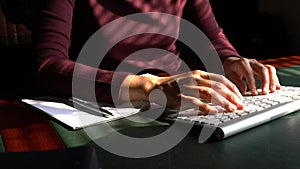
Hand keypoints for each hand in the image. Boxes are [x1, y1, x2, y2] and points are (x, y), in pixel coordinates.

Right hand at [120, 70, 243, 113]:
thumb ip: (205, 84)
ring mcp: (187, 87)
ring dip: (222, 102)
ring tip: (231, 109)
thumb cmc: (176, 85)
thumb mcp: (192, 80)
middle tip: (240, 105)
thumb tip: (223, 93)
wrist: (157, 87)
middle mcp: (194, 78)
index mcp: (199, 74)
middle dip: (231, 96)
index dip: (232, 88)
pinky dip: (206, 107)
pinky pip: (196, 102)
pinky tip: (214, 112)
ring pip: (209, 93)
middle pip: (217, 86)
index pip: (220, 79)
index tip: (240, 96)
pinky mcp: (180, 97)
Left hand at [223, 57, 280, 94]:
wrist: (233, 61)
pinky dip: (275, 79)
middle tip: (265, 92)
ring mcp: (258, 64)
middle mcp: (252, 62)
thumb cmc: (231, 69)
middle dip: (265, 82)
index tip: (254, 93)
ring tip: (273, 90)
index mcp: (242, 63)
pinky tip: (277, 87)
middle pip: (262, 70)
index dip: (253, 84)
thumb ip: (237, 82)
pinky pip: (271, 71)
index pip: (249, 73)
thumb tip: (244, 91)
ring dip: (273, 80)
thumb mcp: (229, 75)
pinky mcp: (263, 67)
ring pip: (269, 69)